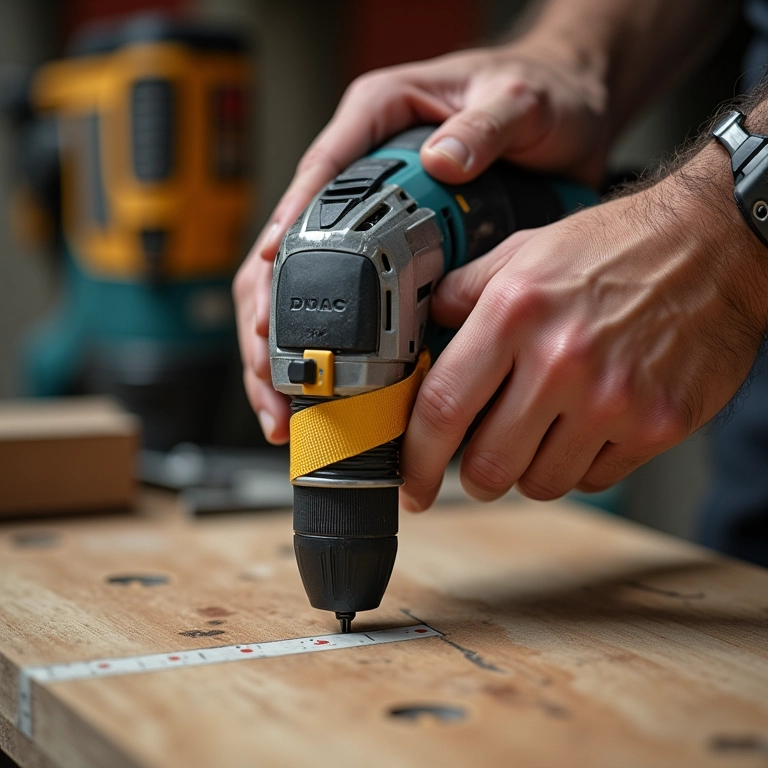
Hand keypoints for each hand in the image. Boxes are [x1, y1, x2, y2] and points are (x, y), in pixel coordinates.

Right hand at [234, 40, 610, 439]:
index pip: (319, 169)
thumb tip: (443, 162)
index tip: (269, 267)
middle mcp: (365, 164)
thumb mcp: (518, 100)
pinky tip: (329, 377)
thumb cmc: (540, 92)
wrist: (571, 112)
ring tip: (282, 390)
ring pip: (308, 274)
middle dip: (271, 303)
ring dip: (288, 335)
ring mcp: (375, 206)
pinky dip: (336, 337)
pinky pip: (353, 291)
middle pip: (293, 237)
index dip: (288, 222)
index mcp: (378, 115)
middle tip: (268, 358)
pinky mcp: (396, 242)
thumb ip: (484, 127)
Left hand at [399, 154, 767, 509]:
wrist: (715, 244)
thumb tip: (425, 327)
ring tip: (542, 432)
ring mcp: (613, 399)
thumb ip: (465, 291)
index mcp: (515, 314)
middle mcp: (561, 361)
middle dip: (474, 476)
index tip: (412, 482)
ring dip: (529, 470)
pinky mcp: (657, 425)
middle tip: (479, 459)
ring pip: (541, 483)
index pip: (442, 409)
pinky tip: (585, 429)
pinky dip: (579, 466)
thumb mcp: (527, 251)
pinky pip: (595, 480)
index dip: (416, 459)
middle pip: (487, 466)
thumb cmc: (618, 247)